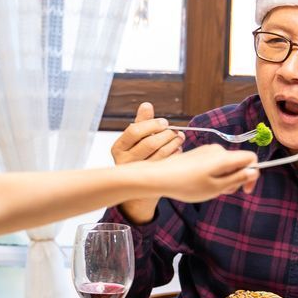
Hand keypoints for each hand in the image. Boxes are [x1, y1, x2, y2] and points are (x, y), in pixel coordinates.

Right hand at [111, 102, 183, 223]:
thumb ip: (141, 123)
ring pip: (160, 154)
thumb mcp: (135, 141)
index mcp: (118, 148)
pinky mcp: (151, 180)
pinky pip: (167, 164)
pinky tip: (177, 149)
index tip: (164, 122)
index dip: (152, 124)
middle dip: (166, 134)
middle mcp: (125, 161)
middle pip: (149, 143)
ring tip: (179, 138)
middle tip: (174, 131)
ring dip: (173, 143)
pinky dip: (175, 154)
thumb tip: (146, 105)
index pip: (134, 131)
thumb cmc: (136, 159)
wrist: (135, 192)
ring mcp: (138, 172)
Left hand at [143, 144, 257, 203]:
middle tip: (220, 193)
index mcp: (224, 157)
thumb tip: (253, 172)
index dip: (253, 175)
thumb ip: (237, 179)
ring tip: (207, 190)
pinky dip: (213, 175)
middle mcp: (217, 150)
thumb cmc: (186, 185)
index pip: (250, 158)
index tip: (245, 190)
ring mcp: (206, 151)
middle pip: (238, 163)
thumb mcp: (216, 188)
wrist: (159, 176)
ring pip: (225, 164)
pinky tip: (199, 184)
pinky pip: (214, 163)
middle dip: (235, 179)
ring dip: (223, 179)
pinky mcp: (198, 154)